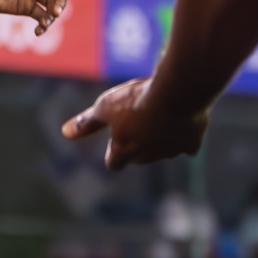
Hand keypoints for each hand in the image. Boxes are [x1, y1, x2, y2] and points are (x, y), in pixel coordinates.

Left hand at [60, 77, 207, 169]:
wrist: (176, 95)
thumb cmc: (136, 100)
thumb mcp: (106, 106)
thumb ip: (87, 122)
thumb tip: (66, 132)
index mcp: (126, 151)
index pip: (114, 163)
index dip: (114, 152)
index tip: (115, 140)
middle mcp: (148, 157)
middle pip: (139, 156)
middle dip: (137, 143)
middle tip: (138, 118)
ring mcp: (171, 151)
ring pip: (163, 149)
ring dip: (160, 136)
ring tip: (159, 111)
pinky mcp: (192, 143)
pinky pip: (187, 143)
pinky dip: (184, 134)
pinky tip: (182, 118)